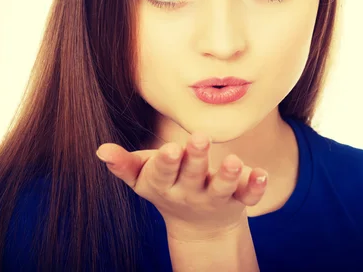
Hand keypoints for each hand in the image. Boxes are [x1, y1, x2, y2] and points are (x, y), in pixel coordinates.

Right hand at [96, 132, 268, 238]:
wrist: (197, 224)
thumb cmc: (167, 186)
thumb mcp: (144, 177)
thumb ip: (124, 164)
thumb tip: (101, 150)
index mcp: (164, 184)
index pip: (163, 173)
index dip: (166, 163)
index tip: (171, 149)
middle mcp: (189, 192)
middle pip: (193, 175)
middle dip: (197, 158)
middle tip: (201, 138)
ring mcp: (214, 197)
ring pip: (221, 188)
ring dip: (228, 175)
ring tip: (235, 160)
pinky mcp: (237, 199)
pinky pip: (248, 196)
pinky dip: (255, 187)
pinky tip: (261, 174)